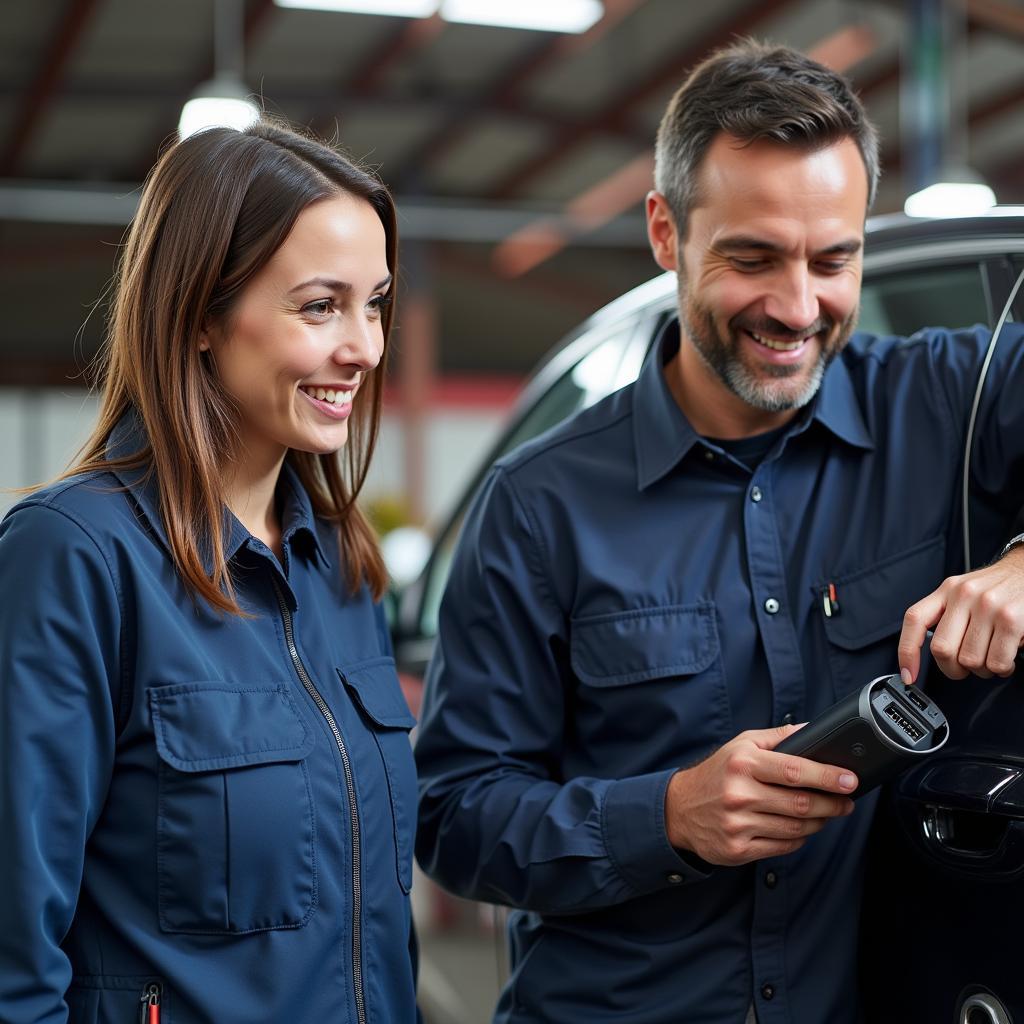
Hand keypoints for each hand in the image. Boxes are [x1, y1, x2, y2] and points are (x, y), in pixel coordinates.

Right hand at [664, 725, 856, 865]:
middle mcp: (739, 794)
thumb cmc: (717, 773)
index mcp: (742, 764)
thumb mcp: (741, 745)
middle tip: (847, 801)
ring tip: (828, 814)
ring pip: (796, 828)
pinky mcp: (738, 849)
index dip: (827, 776)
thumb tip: (812, 730)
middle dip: (832, 803)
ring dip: (820, 822)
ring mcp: (738, 824)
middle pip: (801, 804)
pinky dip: (800, 838)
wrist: (679, 808)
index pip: (794, 770)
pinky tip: (802, 828)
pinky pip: (783, 846)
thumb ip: (778, 737)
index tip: (850, 779)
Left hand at [898, 546, 1023, 682]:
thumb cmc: (997, 588)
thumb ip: (946, 617)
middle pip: (941, 649)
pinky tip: (1006, 658)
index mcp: (947, 590)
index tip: (908, 675)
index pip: (914, 620)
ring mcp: (987, 607)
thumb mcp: (963, 592)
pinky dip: (1002, 669)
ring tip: (991, 657)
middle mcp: (963, 595)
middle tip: (965, 668)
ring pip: (970, 661)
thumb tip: (936, 655)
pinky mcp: (1011, 620)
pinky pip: (997, 662)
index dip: (907, 652)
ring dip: (982, 670)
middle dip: (953, 669)